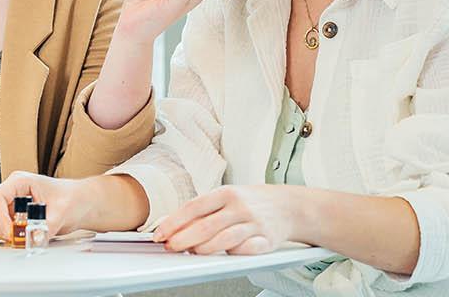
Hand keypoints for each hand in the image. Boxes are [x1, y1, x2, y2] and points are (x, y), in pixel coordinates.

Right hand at [0, 171, 93, 237]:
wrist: (81, 203)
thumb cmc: (72, 198)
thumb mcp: (62, 212)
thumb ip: (47, 226)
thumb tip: (33, 237)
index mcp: (20, 182)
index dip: (0, 218)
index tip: (9, 232)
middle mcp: (12, 190)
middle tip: (10, 237)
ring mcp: (11, 203)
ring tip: (16, 238)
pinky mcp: (13, 215)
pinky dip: (4, 234)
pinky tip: (17, 238)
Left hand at [153, 185, 301, 254]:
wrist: (289, 206)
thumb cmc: (251, 202)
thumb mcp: (227, 197)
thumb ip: (203, 211)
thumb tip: (173, 227)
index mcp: (226, 193)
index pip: (193, 207)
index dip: (173, 222)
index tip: (159, 234)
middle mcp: (240, 206)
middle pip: (206, 225)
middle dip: (183, 239)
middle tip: (170, 247)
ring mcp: (254, 223)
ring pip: (225, 239)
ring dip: (204, 248)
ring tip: (192, 252)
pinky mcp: (267, 240)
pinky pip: (248, 250)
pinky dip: (234, 253)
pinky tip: (224, 255)